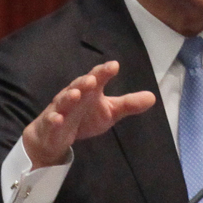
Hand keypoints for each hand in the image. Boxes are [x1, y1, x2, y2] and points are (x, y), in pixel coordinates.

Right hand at [22, 61, 155, 168]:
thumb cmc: (85, 117)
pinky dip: (54, 120)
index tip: (114, 66)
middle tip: (93, 79)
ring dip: (68, 97)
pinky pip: (51, 121)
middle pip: (78, 86)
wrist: (56, 136)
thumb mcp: (110, 112)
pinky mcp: (50, 124)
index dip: (104, 72)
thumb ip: (128, 104)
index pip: (97, 78)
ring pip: (63, 101)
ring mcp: (60, 109)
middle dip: (85, 82)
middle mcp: (73, 96)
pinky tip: (58, 119)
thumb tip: (153, 97)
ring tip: (76, 94)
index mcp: (89, 91)